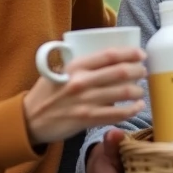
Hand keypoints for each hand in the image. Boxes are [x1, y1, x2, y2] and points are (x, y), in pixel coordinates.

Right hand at [23, 47, 145, 144]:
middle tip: (143, 72)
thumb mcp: (59, 71)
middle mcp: (81, 82)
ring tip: (140, 91)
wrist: (29, 119)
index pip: (108, 55)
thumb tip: (109, 60)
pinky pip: (116, 114)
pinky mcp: (87, 119)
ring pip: (122, 93)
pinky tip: (137, 107)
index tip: (141, 54)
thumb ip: (81, 65)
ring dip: (137, 91)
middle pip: (120, 72)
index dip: (129, 53)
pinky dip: (131, 110)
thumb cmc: (47, 93)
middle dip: (138, 71)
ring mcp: (85, 101)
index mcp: (75, 66)